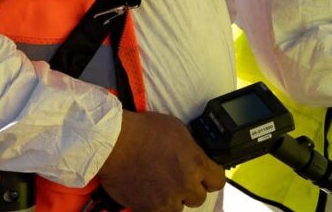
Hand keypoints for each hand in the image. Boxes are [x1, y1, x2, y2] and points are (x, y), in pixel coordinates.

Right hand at [98, 110, 224, 211]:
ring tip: (159, 184)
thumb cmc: (141, 130)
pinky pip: (160, 211)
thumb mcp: (175, 128)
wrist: (113, 142)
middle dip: (189, 188)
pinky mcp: (150, 208)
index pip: (218, 181)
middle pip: (199, 197)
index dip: (210, 178)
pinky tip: (148, 191)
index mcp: (196, 162)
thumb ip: (191, 147)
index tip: (203, 176)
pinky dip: (155, 204)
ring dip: (172, 198)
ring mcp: (168, 198)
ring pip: (179, 207)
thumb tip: (197, 155)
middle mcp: (185, 183)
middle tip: (176, 178)